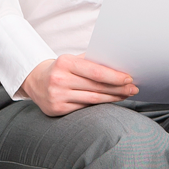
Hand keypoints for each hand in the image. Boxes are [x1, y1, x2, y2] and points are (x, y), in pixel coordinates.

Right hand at [20, 55, 135, 116]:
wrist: (35, 81)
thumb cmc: (61, 69)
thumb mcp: (73, 60)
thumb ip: (92, 61)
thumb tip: (121, 66)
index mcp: (64, 63)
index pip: (96, 72)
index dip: (115, 77)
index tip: (129, 78)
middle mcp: (59, 80)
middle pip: (97, 87)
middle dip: (118, 88)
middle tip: (133, 88)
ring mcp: (57, 96)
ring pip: (93, 99)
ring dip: (113, 98)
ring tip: (125, 95)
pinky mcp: (57, 109)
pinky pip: (84, 107)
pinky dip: (99, 105)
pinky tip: (109, 101)